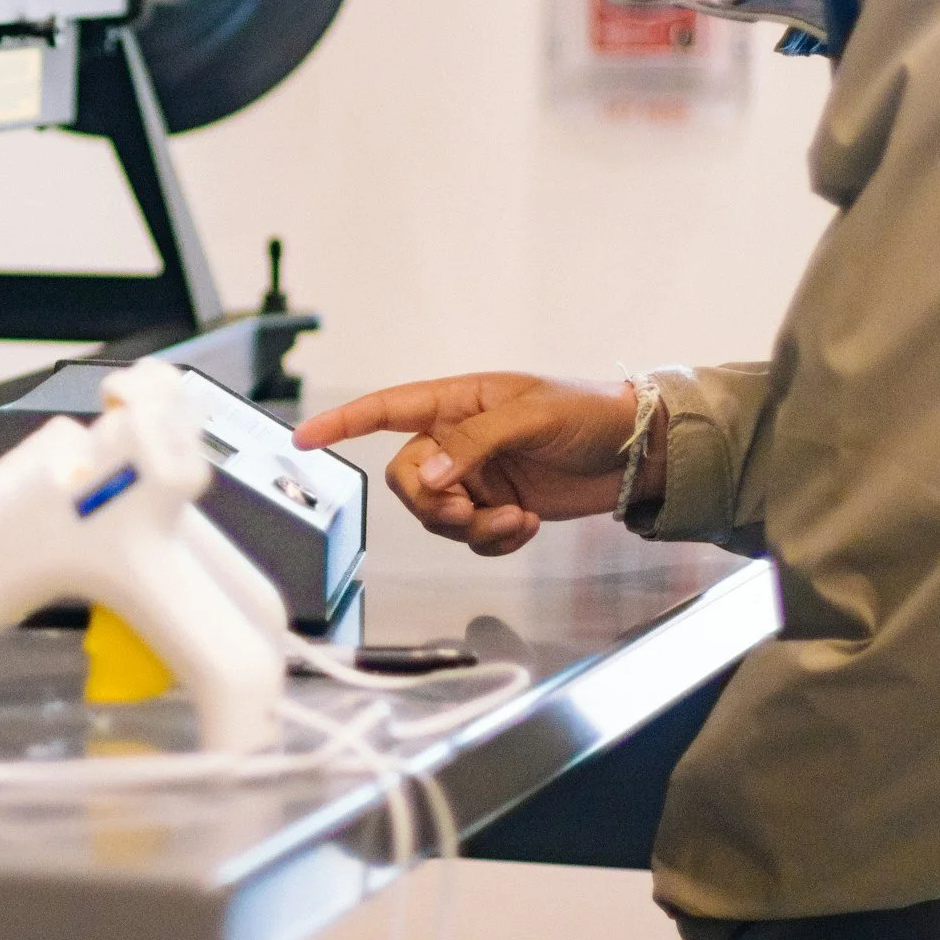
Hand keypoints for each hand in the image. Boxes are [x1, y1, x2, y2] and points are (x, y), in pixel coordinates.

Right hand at [291, 373, 658, 555]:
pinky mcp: (497, 506)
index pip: (386, 409)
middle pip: (407, 479)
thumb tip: (429, 477)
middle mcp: (457, 439)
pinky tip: (527, 525)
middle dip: (434, 503)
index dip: (342, 422)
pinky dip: (495, 538)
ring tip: (517, 519)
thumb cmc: (587, 414)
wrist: (635, 454)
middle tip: (470, 510)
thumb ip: (474, 444)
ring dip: (472, 525)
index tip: (304, 438)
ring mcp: (475, 475)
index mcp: (457, 401)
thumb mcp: (531, 417)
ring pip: (437, 514)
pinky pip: (471, 534)